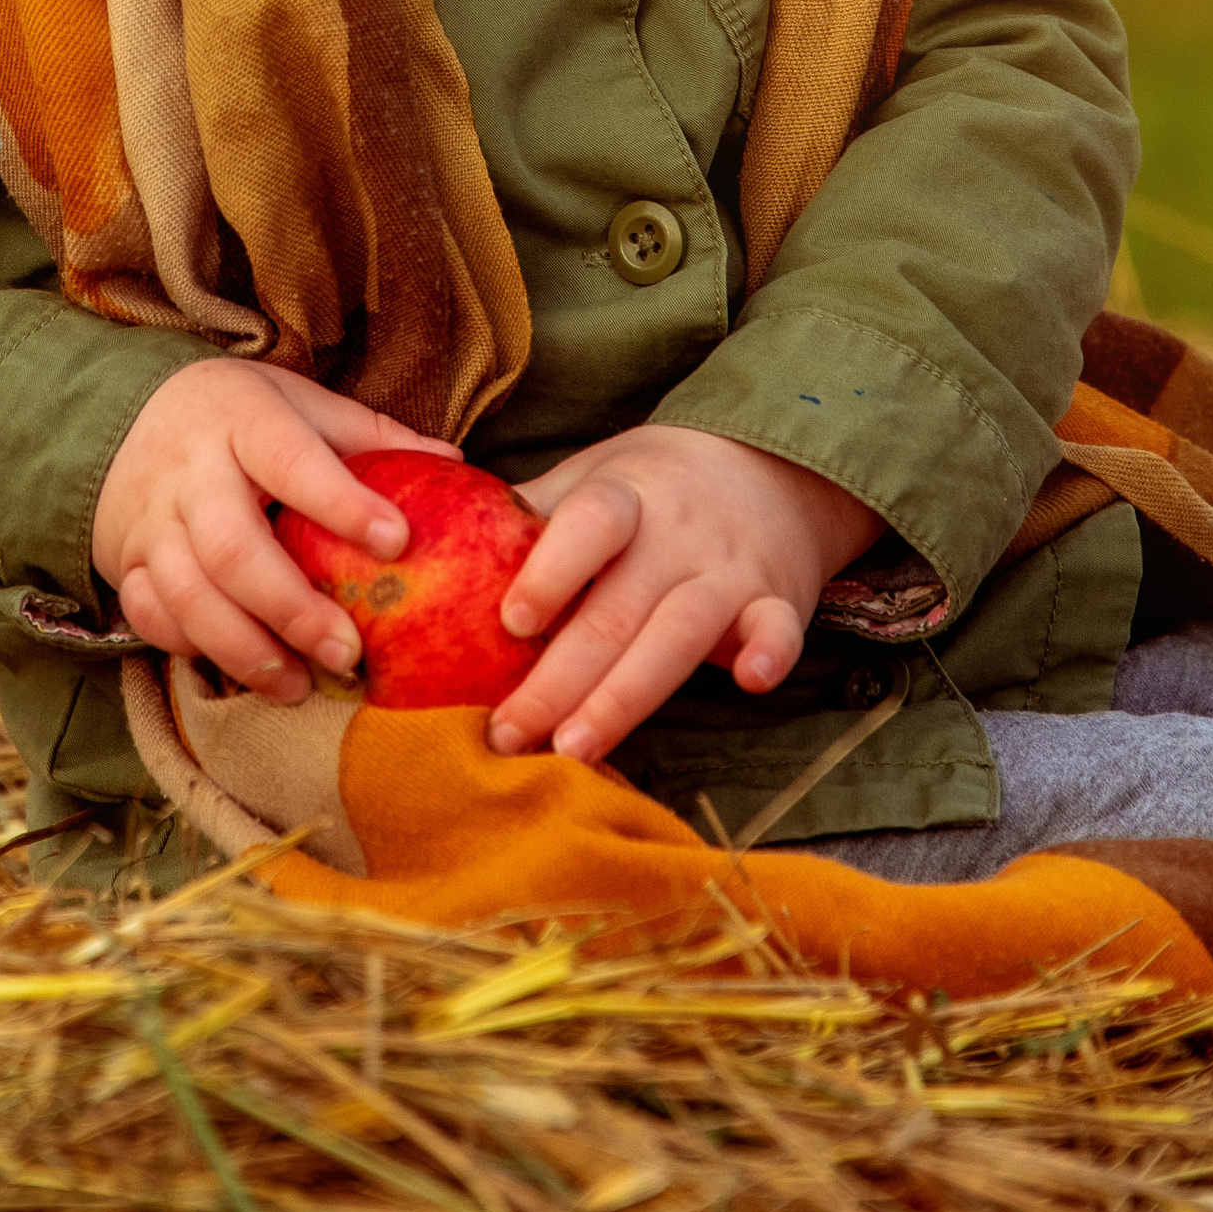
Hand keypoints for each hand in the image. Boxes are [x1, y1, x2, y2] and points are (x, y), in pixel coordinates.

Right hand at [91, 361, 458, 701]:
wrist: (127, 415)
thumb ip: (369, 435)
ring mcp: (154, 518)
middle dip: (292, 609)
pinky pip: (149, 613)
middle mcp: (193, 471)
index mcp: (245, 420)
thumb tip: (454, 461)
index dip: (341, 501)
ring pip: (187, 594)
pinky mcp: (128, 559)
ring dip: (244, 649)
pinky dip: (188, 646)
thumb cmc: (239, 417)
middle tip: (349, 654)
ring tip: (298, 685)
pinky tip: (238, 665)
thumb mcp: (300, 403)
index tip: (396, 541)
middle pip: (234, 548)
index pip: (291, 459)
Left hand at [484, 429, 879, 766]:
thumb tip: (433, 551)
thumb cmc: (650, 486)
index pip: (587, 525)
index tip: (511, 622)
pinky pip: (779, 628)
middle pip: (617, 608)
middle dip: (559, 679)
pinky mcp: (778, 600)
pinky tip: (748, 681)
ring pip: (678, 635)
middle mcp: (676, 532)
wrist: (769, 464)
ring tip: (574, 748)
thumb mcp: (590, 478)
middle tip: (509, 733)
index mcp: (624, 496)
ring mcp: (729, 567)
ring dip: (627, 697)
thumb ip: (530, 517)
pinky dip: (769, 652)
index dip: (550, 571)